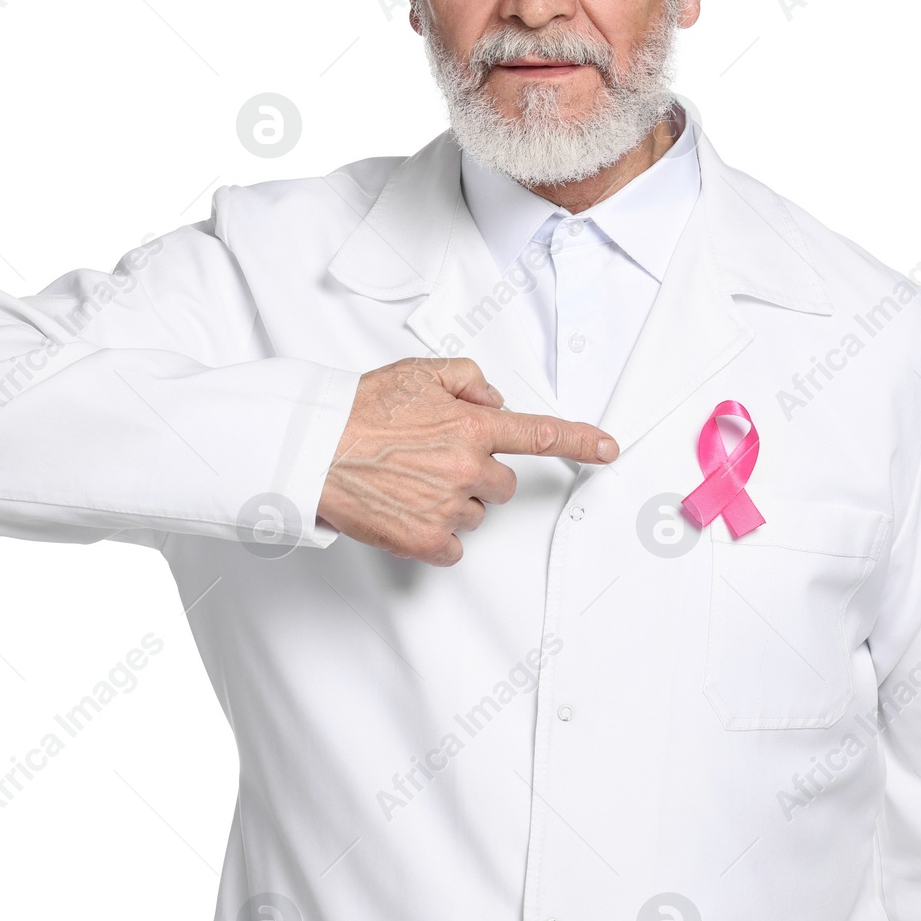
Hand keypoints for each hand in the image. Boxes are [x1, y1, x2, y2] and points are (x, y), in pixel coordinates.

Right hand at [316, 357, 616, 566]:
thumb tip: (492, 399)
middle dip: (478, 476)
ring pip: (476, 514)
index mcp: (472, 426)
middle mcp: (467, 468)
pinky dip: (436, 536)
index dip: (581, 441)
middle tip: (436, 463)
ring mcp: (448, 507)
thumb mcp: (418, 372)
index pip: (541, 435)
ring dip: (455, 503)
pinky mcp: (425, 540)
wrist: (312, 449)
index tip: (607, 448)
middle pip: (504, 485)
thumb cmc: (358, 411)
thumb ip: (467, 379)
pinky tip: (408, 512)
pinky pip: (452, 548)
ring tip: (411, 483)